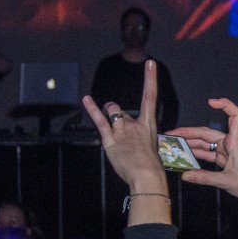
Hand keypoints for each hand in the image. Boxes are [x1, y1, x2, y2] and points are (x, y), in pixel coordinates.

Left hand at [82, 60, 165, 194]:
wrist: (145, 174)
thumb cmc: (150, 167)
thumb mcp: (151, 150)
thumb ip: (141, 141)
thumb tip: (133, 141)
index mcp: (149, 126)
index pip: (151, 97)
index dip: (150, 78)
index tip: (150, 63)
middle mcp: (135, 124)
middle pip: (122, 111)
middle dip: (116, 115)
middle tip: (119, 128)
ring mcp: (122, 130)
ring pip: (112, 113)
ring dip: (109, 114)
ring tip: (111, 125)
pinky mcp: (110, 139)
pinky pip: (100, 121)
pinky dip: (92, 109)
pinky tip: (86, 99)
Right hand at [169, 98, 237, 238]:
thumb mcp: (226, 181)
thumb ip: (205, 178)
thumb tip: (185, 175)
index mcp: (236, 142)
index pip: (235, 115)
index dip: (225, 105)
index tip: (211, 102)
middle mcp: (231, 143)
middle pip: (208, 132)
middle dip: (189, 132)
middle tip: (172, 135)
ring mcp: (227, 150)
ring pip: (206, 142)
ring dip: (191, 143)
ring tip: (175, 145)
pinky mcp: (225, 158)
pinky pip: (208, 152)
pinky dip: (197, 153)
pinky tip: (186, 155)